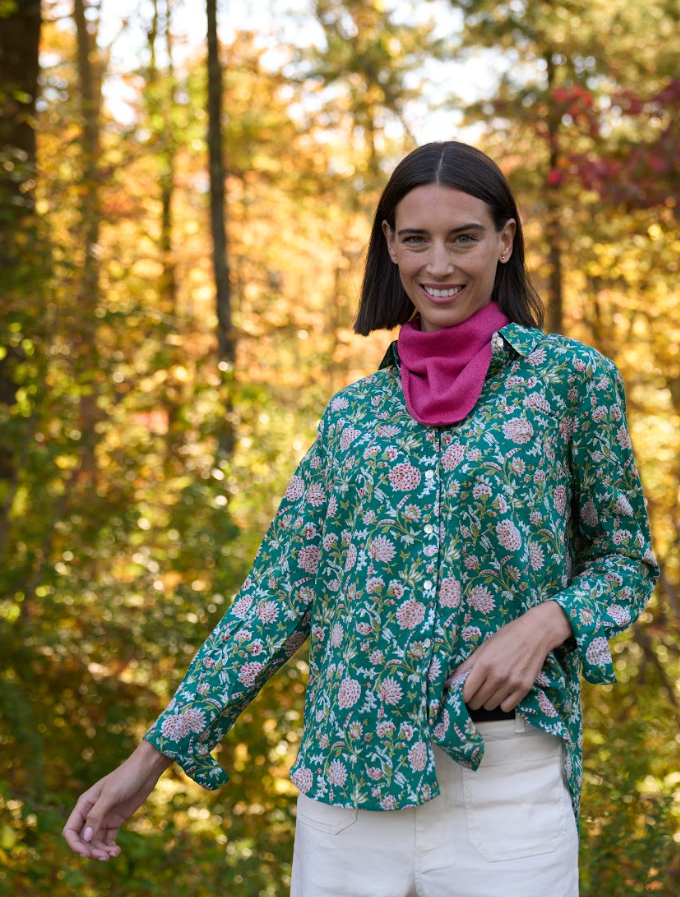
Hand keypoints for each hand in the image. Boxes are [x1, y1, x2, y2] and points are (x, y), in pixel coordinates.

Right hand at [62, 740, 172, 860]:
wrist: (146, 770)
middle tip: (104, 857)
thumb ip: (96, 815)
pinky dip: (110, 847)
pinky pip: (108, 839)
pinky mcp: (116, 820)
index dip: (75, 844)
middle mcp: (91, 813)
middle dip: (90, 851)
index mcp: (84, 804)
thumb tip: (85, 838)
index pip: (71, 830)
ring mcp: (104, 817)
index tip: (85, 853)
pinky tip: (116, 851)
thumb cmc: (126, 777)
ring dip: (101, 851)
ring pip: (95, 841)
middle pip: (83, 839)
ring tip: (113, 854)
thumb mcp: (110, 795)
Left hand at [448, 602, 571, 712]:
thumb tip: (448, 682)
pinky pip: (507, 708)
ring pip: (491, 706)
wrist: (535, 633)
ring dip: (487, 701)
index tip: (464, 692)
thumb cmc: (507, 637)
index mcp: (484, 664)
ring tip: (491, 689)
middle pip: (477, 702)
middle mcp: (497, 676)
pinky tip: (503, 692)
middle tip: (477, 690)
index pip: (466, 693)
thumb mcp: (483, 647)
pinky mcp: (524, 688)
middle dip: (473, 699)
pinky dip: (502, 703)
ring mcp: (512, 683)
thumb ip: (466, 666)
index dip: (462, 695)